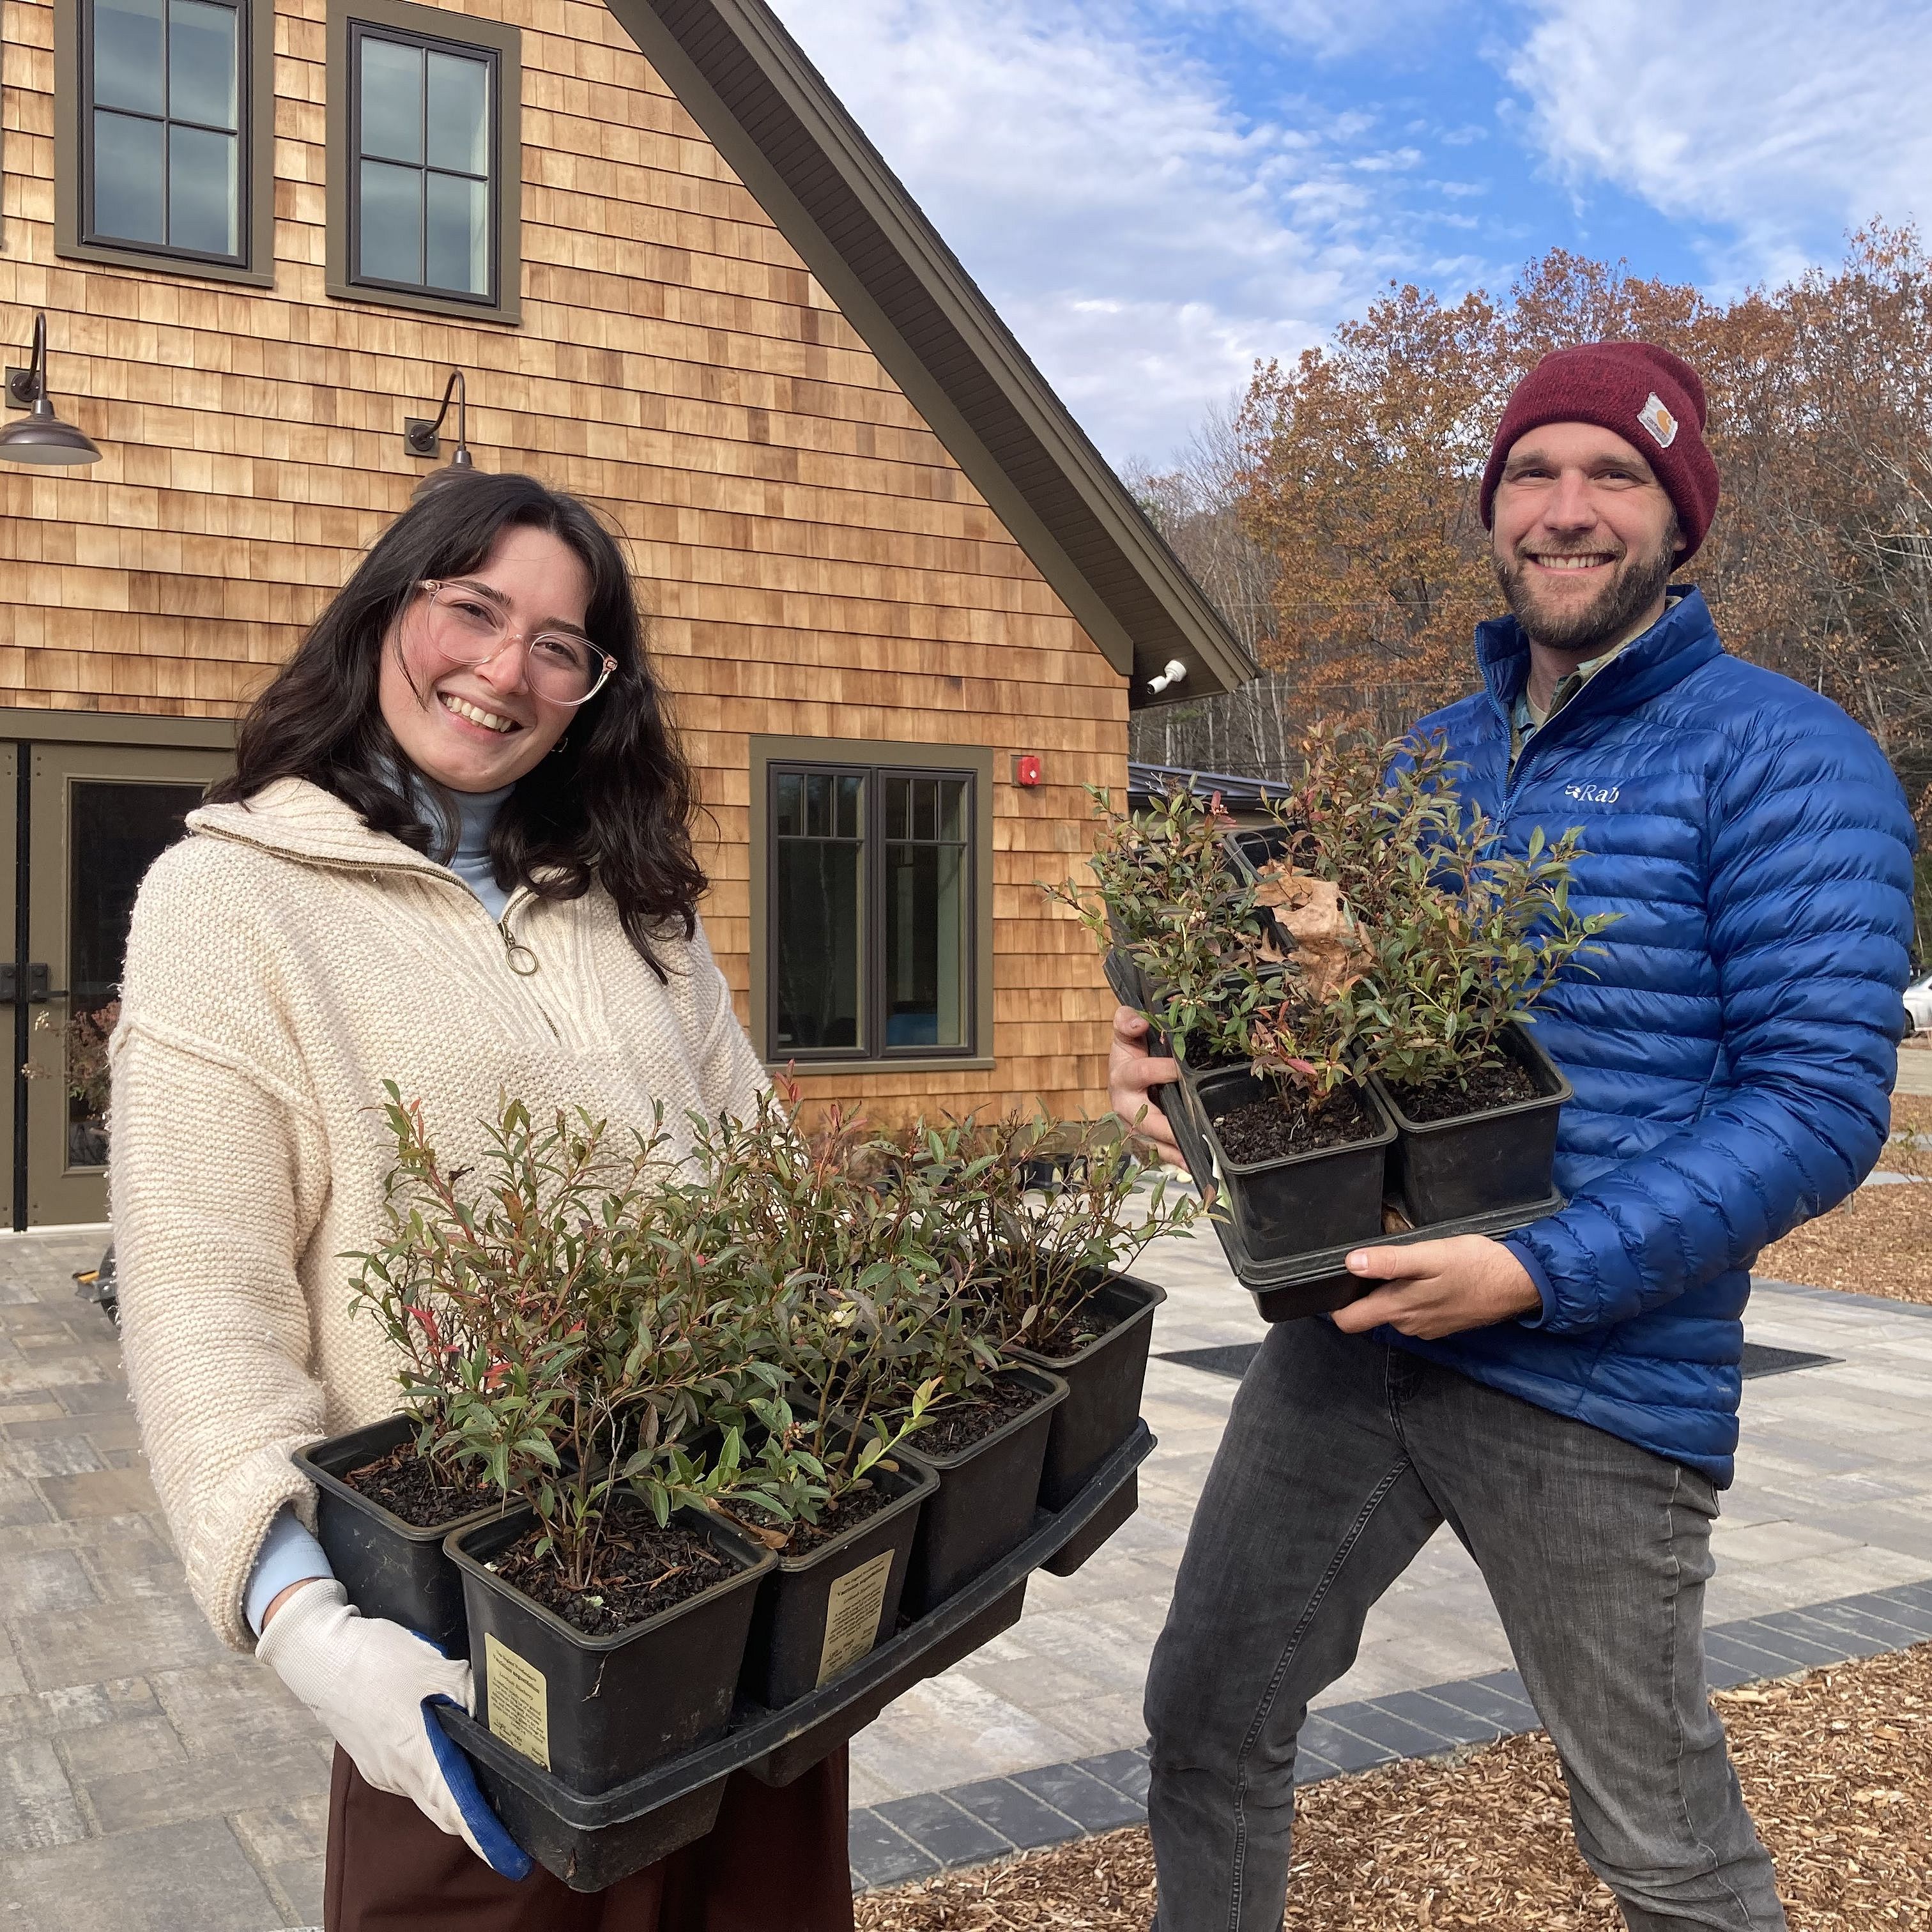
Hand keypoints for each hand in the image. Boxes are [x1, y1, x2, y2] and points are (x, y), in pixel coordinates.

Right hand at [256, 1578, 530, 1878]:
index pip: (455, 1811)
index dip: (484, 1835)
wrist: (321, 1657)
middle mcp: (399, 1773)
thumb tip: (503, 1711)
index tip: (509, 1854)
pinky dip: (430, 1768)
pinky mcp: (374, 1759)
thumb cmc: (375, 1663)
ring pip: (427, 1790)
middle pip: (444, 1808)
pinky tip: (442, 1743)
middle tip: (507, 1816)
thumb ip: (473, 1692)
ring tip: (482, 1771)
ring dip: (452, 1788)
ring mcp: (383, 1769)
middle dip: (474, 1817)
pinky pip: (410, 1773)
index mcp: (416, 1756)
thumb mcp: (436, 1668)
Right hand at [1108, 1006, 1183, 1167]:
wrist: (1123, 1074)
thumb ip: (1127, 1022)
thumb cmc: (1130, 1052)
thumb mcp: (1125, 1033)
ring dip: (1172, 1150)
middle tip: (1185, 1132)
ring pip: (1153, 1141)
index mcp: (1122, 1077)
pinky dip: (1176, 1158)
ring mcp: (1137, 1126)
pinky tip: (1193, 1164)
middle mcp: (1126, 1106)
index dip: (1159, 1070)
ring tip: (1193, 1157)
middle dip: (1165, 1128)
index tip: (1178, 1070)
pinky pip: (1162, 1151)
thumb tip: (1138, 1022)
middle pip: (1144, 1119)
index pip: (1140, 1073)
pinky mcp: (1148, 1137)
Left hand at [1329, 1235, 1541, 1339]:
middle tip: (1373, 1263)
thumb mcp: (1430, 1255)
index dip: (1336, 1303)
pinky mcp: (1443, 1324)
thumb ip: (1389, 1262)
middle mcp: (1409, 1325)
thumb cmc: (1475, 1265)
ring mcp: (1427, 1328)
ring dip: (1392, 1294)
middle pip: (1369, 1315)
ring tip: (1404, 1267)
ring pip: (1393, 1313)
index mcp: (1399, 1309)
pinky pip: (1416, 1314)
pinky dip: (1414, 1298)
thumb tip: (1351, 1263)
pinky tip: (1427, 1279)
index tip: (1336, 1281)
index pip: (1349, 1321)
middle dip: (1364, 1294)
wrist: (1520, 1283)